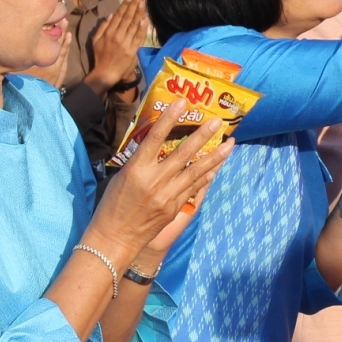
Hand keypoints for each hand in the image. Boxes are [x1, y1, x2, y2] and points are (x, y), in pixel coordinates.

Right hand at [84, 0, 149, 93]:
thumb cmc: (100, 57)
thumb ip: (102, 27)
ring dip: (139, 13)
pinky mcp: (133, 50)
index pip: (119, 16)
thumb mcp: (95, 41)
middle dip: (134, 5)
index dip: (125, 5)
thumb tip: (111, 14)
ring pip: (134, 25)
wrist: (106, 73)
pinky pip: (139, 37)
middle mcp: (118, 36)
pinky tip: (145, 19)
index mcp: (108, 33)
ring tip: (143, 2)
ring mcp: (126, 43)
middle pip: (127, 18)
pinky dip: (142, 28)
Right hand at [92, 111, 234, 255]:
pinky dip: (205, 177)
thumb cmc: (112, 205)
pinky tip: (216, 168)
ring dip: (214, 157)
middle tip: (217, 121)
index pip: (154, 138)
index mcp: (136, 169)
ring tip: (230, 144)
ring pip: (195, 171)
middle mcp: (154, 180)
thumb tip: (154, 146)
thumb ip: (139, 161)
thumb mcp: (121, 177)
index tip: (182, 103)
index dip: (169, 119)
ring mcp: (167, 195)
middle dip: (202, 136)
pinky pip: (194, 188)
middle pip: (182, 153)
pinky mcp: (174, 208)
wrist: (115, 238)